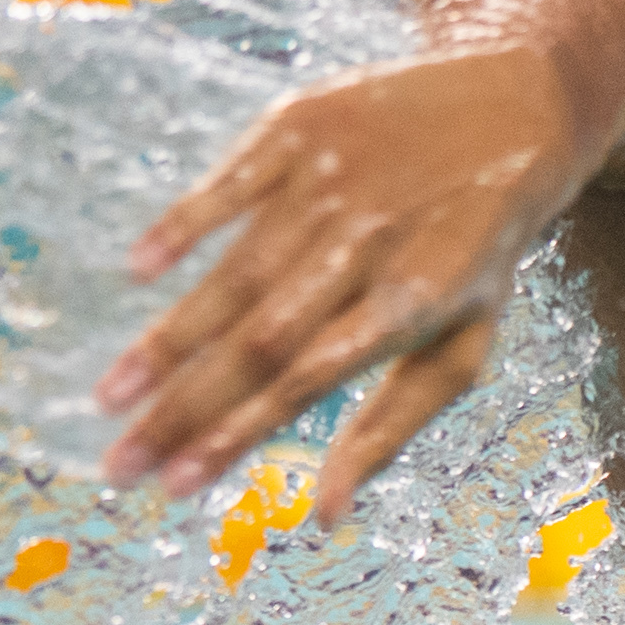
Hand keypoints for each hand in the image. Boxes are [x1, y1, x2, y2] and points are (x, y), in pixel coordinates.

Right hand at [95, 43, 586, 514]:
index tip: (174, 488)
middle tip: (116, 465)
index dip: (236, 436)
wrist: (516, 105)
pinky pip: (230, 180)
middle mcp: (369, 241)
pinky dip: (184, 224)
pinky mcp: (303, 124)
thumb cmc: (479, 253)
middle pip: (258, 339)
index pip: (307, 383)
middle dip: (180, 409)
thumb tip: (325, 519)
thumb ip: (390, 428)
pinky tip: (139, 272)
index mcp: (414, 301)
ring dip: (165, 340)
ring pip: (234, 271)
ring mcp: (332, 180)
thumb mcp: (463, 345)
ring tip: (108, 397)